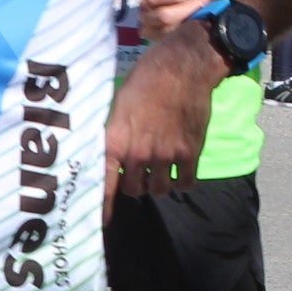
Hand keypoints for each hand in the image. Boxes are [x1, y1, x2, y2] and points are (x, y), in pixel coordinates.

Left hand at [104, 22, 221, 205]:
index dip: (103, 206)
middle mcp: (138, 153)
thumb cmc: (145, 80)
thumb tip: (108, 156)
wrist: (183, 67)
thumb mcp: (118, 105)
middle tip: (140, 172)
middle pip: (134, 190)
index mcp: (116, 140)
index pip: (105, 182)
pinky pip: (185, 184)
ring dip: (159, 183)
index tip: (102, 223)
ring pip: (159, 189)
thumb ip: (114, 134)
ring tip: (161, 169)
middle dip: (136, 184)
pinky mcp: (190, 153)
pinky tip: (181, 171)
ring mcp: (165, 155)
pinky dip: (182, 181)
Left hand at [139, 0, 226, 38]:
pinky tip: (149, 33)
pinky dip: (156, 38)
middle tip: (142, 10)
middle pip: (167, 16)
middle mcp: (199, 9)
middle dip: (149, 14)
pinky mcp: (194, 35)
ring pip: (167, 31)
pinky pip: (172, 40)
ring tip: (143, 22)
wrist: (236, 6)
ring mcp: (197, 25)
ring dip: (150, 28)